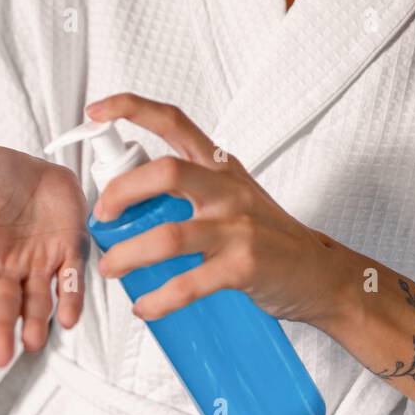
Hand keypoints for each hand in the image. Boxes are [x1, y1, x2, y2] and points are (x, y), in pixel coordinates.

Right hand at [0, 146, 88, 366]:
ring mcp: (39, 260)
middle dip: (2, 330)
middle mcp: (7, 265)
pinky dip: (73, 297)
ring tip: (33, 343)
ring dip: (36, 322)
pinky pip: (72, 278)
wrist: (29, 160)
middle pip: (4, 303)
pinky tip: (71, 318)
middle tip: (0, 357)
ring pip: (37, 299)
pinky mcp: (69, 250)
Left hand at [85, 93, 342, 327]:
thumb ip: (189, 187)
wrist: (319, 272)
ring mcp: (238, 227)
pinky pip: (189, 284)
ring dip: (128, 255)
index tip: (95, 111)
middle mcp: (227, 188)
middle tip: (102, 214)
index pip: (173, 121)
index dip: (131, 108)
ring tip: (110, 268)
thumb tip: (126, 196)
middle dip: (120, 192)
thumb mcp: (233, 193)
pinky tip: (145, 306)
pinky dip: (158, 298)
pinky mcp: (244, 266)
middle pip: (165, 171)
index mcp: (220, 165)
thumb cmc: (268, 233)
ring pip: (169, 236)